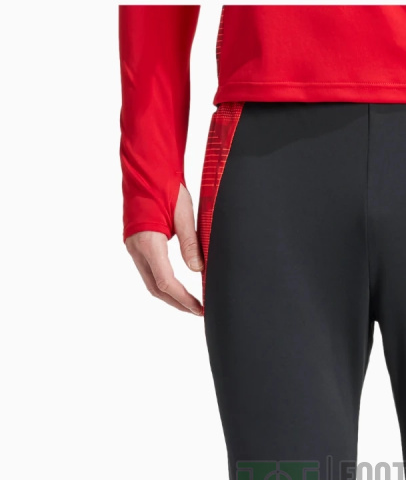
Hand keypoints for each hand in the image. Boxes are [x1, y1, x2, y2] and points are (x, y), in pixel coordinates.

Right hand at [125, 184, 203, 314]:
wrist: (145, 169)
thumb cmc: (165, 186)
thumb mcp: (184, 213)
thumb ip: (190, 243)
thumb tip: (198, 270)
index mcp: (148, 242)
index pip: (165, 282)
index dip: (183, 299)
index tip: (199, 308)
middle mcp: (136, 248)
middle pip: (156, 288)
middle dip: (177, 303)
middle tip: (198, 310)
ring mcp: (133, 247)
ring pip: (150, 282)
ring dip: (169, 295)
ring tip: (190, 302)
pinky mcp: (135, 244)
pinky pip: (148, 271)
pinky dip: (162, 283)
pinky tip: (177, 286)